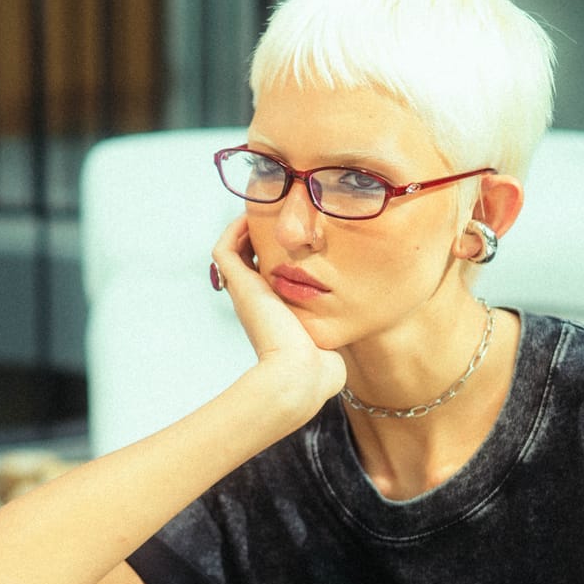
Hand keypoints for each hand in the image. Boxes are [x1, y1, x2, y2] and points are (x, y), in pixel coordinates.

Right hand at [212, 216, 345, 407]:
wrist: (301, 373)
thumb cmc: (320, 365)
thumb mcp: (333, 337)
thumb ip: (342, 323)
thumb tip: (360, 316)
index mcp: (274, 312)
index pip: (267, 277)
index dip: (275, 256)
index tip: (295, 238)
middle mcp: (255, 301)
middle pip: (247, 261)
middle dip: (260, 238)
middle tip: (277, 217)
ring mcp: (245, 293)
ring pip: (232, 253)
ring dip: (245, 230)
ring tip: (264, 210)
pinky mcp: (240, 286)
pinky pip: (224, 250)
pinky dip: (234, 231)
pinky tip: (254, 218)